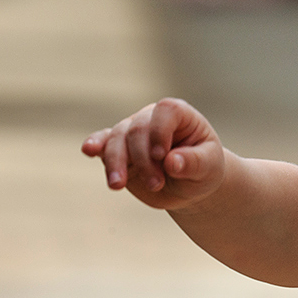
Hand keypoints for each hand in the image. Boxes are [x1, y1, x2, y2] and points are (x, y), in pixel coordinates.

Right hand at [81, 98, 225, 209]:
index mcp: (180, 115)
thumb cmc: (203, 169)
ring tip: (118, 186)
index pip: (166, 110)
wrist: (189, 186)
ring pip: (116, 139)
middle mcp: (153, 118)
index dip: (160, 131)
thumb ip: (194, 163)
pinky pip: (102, 142)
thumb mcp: (209, 167)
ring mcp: (132, 133)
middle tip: (156, 184)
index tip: (162, 156)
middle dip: (143, 160)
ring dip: (116, 163)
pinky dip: (95, 145)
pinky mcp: (118, 150)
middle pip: (137, 130)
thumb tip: (172, 162)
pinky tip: (88, 150)